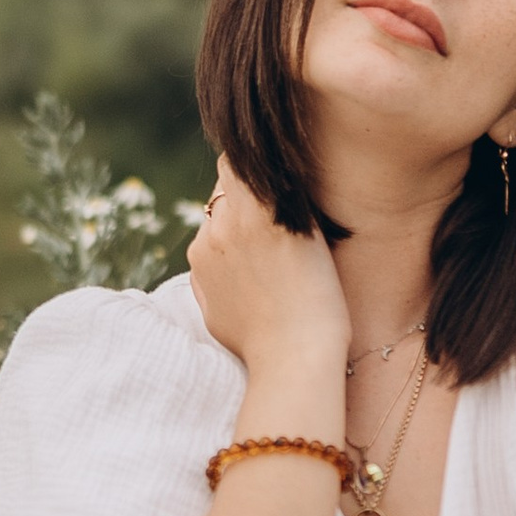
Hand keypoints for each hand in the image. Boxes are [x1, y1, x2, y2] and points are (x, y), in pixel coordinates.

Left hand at [186, 160, 348, 378]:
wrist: (294, 355)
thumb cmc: (319, 296)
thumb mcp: (311, 233)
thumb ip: (282, 199)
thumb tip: (264, 172)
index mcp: (257, 208)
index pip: (236, 160)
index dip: (249, 165)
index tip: (264, 175)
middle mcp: (223, 224)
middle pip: (222, 191)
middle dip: (241, 198)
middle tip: (269, 222)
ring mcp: (204, 253)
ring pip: (213, 222)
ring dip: (230, 228)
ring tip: (262, 260)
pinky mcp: (196, 280)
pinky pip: (207, 253)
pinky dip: (223, 258)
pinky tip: (249, 282)